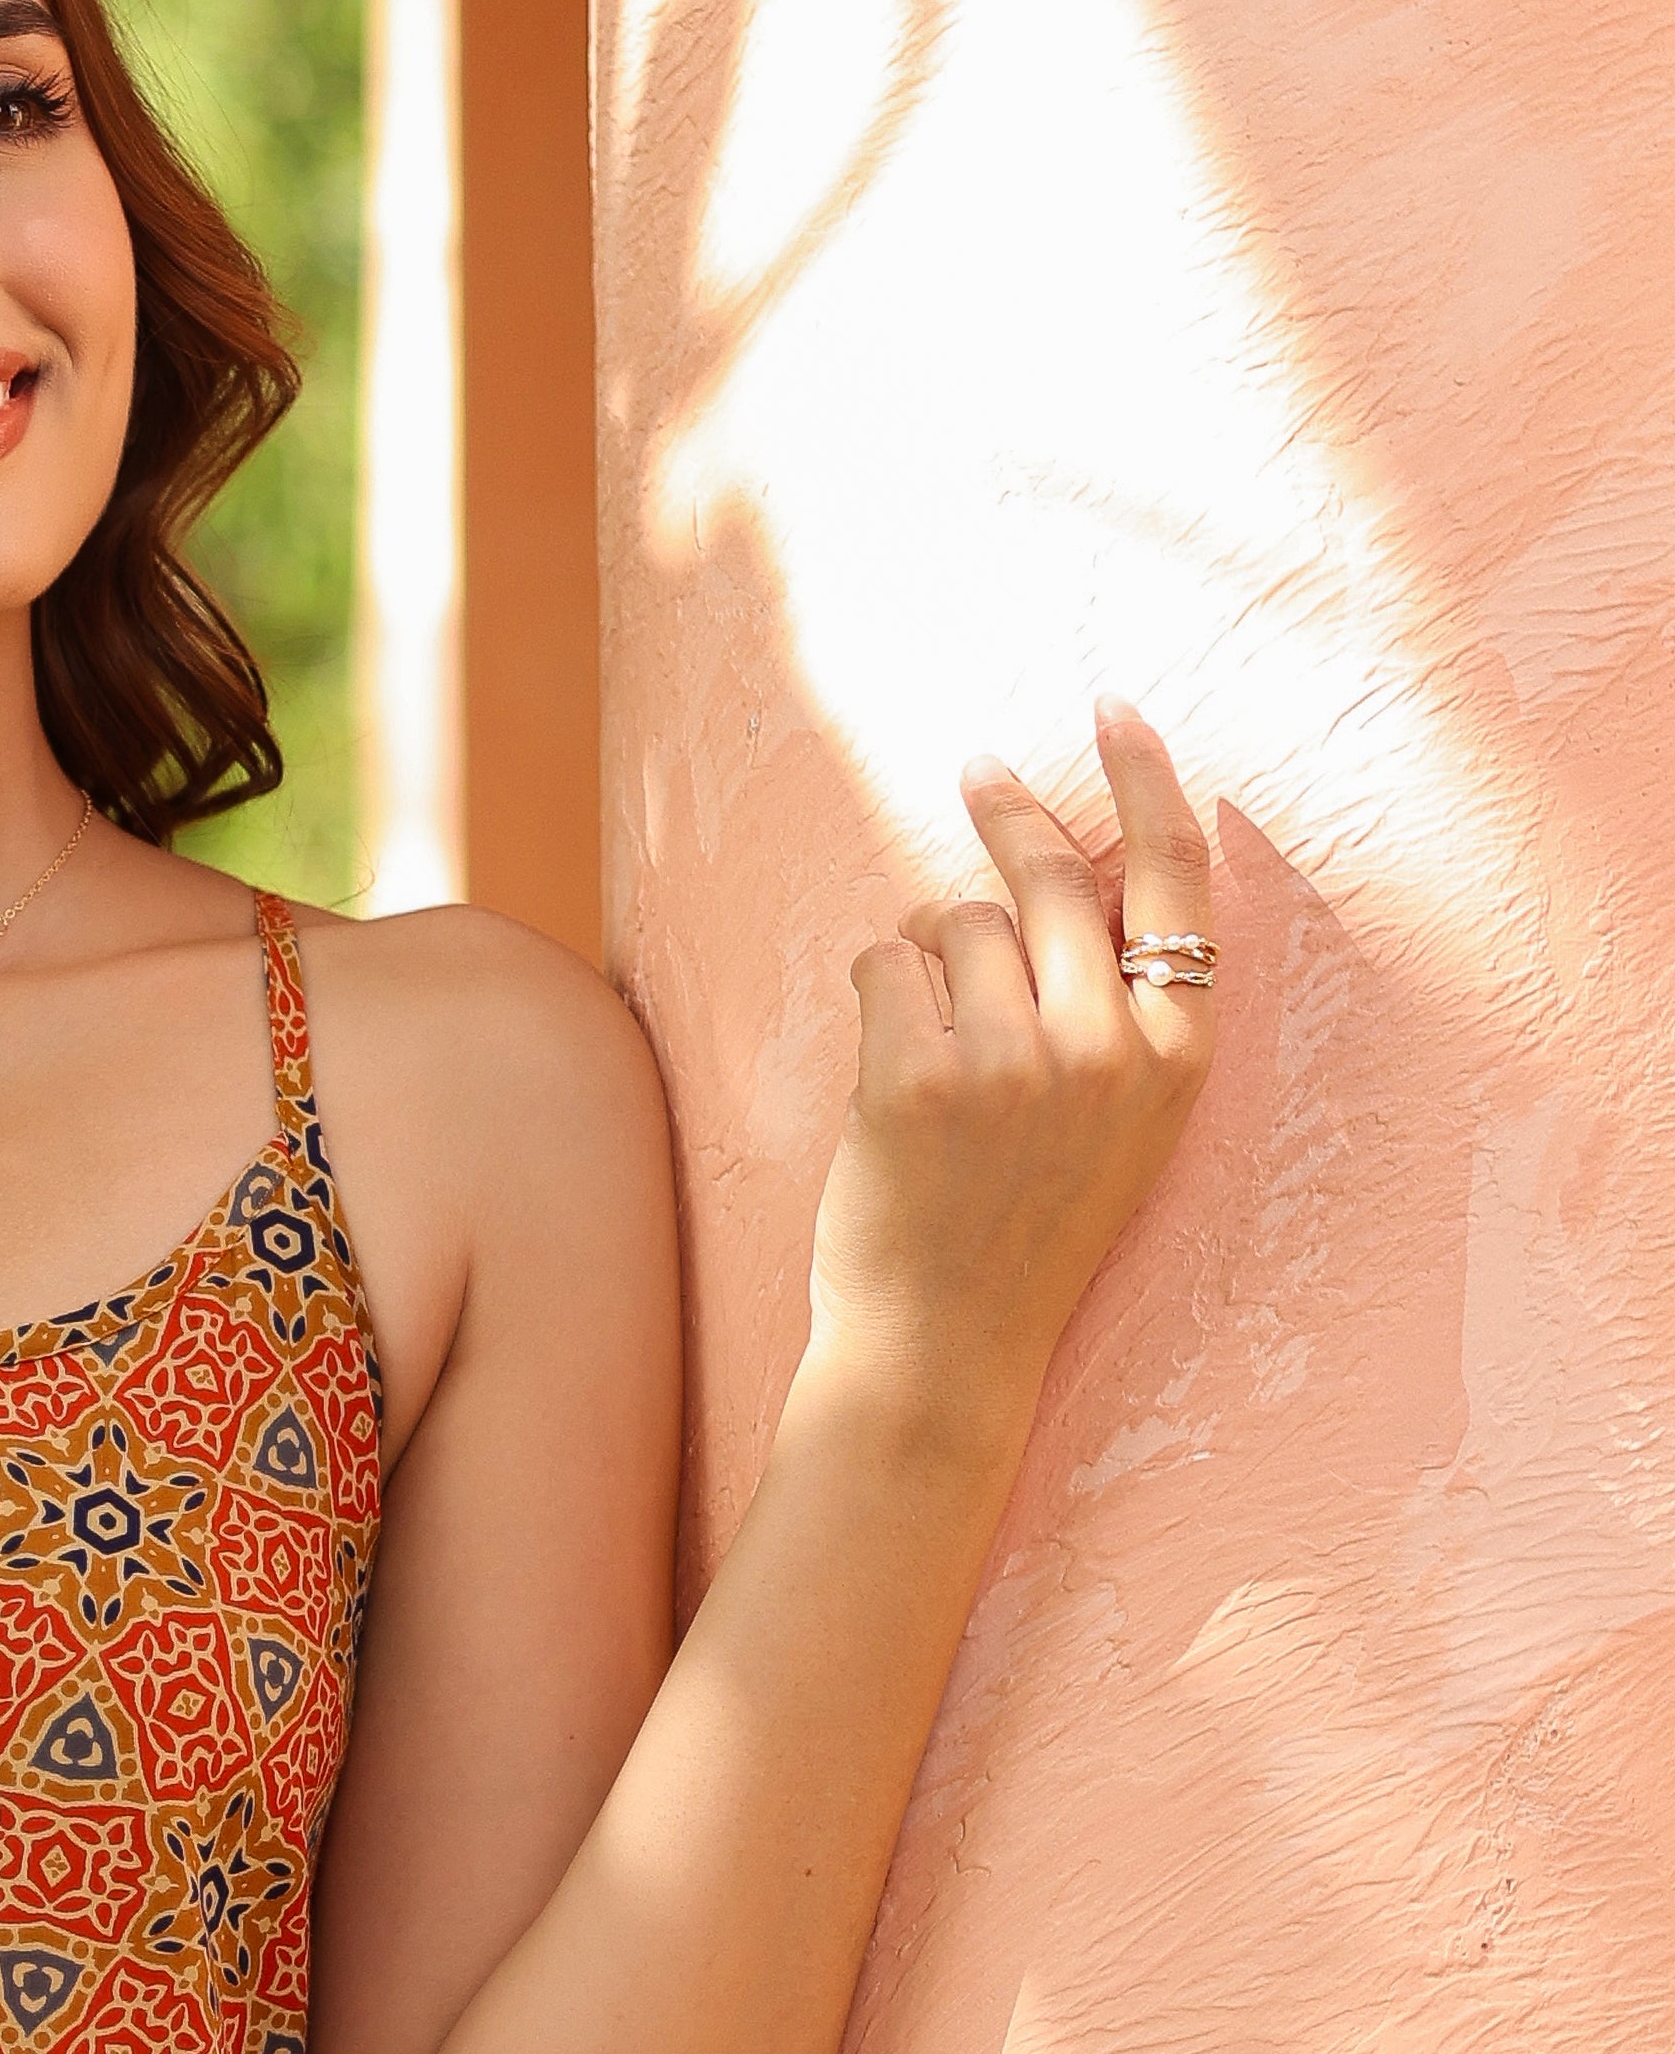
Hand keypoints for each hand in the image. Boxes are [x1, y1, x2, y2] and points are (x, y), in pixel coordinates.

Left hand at [807, 700, 1219, 1441]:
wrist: (946, 1344)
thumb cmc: (1023, 1222)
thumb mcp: (1120, 1117)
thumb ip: (1117, 1002)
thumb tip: (1058, 863)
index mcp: (1177, 1057)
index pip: (1175, 881)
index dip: (1147, 781)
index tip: (1115, 708)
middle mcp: (1109, 1050)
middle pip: (1052, 878)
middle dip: (1009, 812)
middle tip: (978, 768)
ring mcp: (1014, 1063)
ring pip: (958, 921)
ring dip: (928, 950)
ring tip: (930, 1035)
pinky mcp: (920, 1077)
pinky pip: (886, 960)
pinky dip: (875, 986)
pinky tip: (886, 1056)